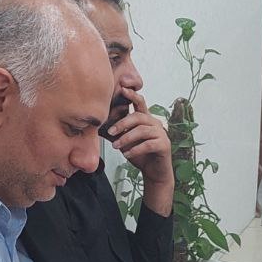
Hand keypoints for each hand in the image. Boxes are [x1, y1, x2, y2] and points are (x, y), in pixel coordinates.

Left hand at [106, 89, 172, 212]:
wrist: (154, 172)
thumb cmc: (140, 155)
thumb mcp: (125, 142)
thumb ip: (116, 133)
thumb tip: (96, 127)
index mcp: (146, 119)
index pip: (140, 102)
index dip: (132, 95)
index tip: (122, 88)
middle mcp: (155, 123)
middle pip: (138, 117)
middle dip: (122, 123)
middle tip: (111, 132)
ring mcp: (161, 133)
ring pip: (142, 130)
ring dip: (127, 138)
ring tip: (116, 146)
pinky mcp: (164, 145)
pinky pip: (148, 144)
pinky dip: (136, 149)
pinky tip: (126, 155)